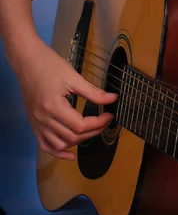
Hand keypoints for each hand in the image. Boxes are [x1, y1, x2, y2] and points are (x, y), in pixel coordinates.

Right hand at [13, 38, 116, 159]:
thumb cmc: (48, 64)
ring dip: (78, 141)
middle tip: (104, 121)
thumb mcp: (73, 77)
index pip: (80, 125)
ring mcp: (37, 122)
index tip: (109, 115)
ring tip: (91, 131)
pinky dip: (58, 151)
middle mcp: (43, 118)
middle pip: (72, 136)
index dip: (98, 123)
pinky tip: (69, 154)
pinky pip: (45, 144)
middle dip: (93, 132)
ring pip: (60, 144)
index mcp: (53, 107)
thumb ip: (93, 92)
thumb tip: (112, 99)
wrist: (27, 60)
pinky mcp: (34, 123)